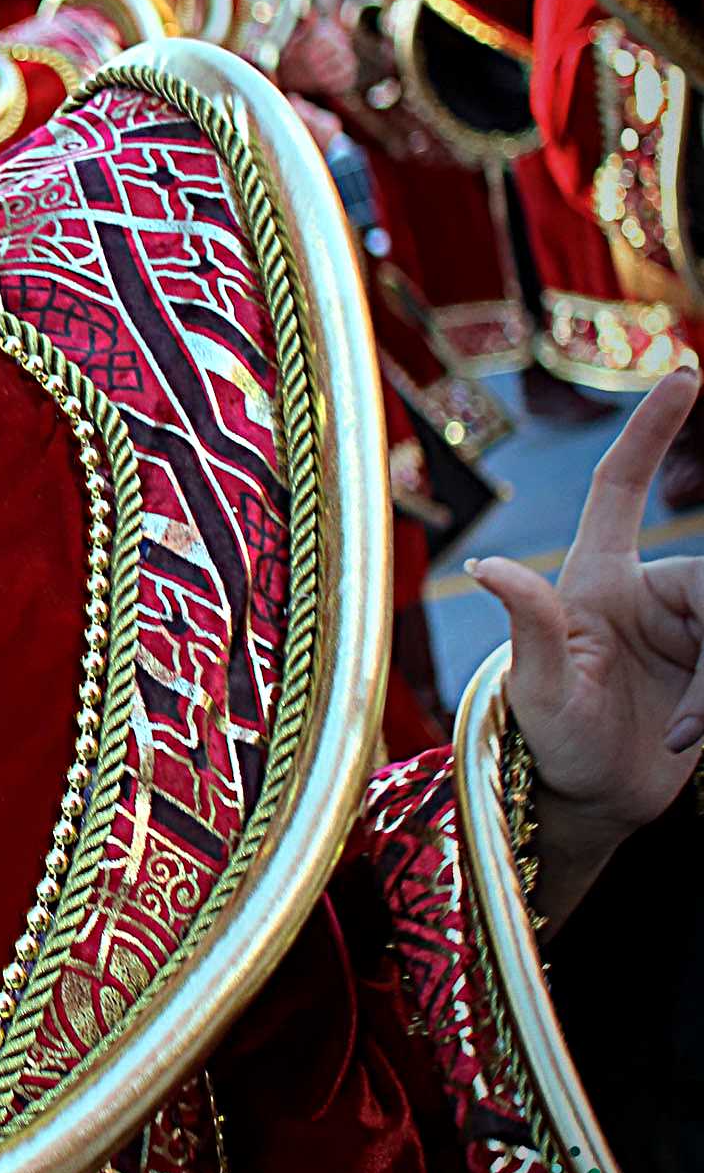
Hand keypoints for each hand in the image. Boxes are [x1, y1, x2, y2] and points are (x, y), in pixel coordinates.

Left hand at [473, 370, 703, 927]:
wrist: (588, 800)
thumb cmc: (546, 741)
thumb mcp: (535, 688)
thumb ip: (529, 626)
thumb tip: (489, 566)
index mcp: (597, 579)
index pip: (621, 487)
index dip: (650, 431)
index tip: (686, 373)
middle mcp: (651, 592)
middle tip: (691, 725)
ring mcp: (692, 629)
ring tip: (687, 737)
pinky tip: (694, 741)